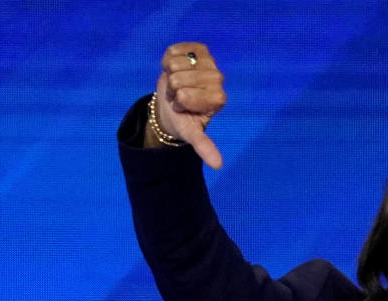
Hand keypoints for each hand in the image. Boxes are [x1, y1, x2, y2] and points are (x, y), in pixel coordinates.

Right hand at [153, 42, 225, 168]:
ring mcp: (210, 61)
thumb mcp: (191, 134)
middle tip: (180, 95)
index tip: (184, 107)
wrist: (174, 101)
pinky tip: (177, 68)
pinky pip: (173, 51)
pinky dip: (168, 60)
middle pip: (178, 80)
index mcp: (219, 99)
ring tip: (178, 83)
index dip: (178, 103)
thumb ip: (204, 146)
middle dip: (173, 90)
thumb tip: (218, 166)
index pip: (184, 96)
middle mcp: (218, 78)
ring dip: (171, 75)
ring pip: (174, 65)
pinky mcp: (198, 48)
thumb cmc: (184, 118)